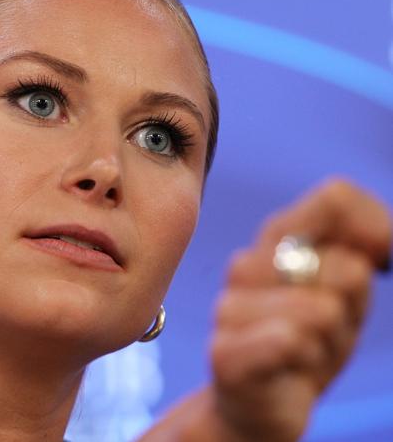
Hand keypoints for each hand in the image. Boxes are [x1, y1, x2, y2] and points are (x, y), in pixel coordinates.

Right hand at [208, 178, 390, 440]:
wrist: (260, 403)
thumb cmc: (305, 342)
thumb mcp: (345, 290)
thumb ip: (359, 247)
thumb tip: (373, 247)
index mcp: (274, 240)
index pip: (335, 199)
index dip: (375, 230)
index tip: (379, 263)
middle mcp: (246, 266)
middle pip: (344, 267)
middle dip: (352, 307)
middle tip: (324, 329)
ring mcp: (229, 309)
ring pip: (324, 310)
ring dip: (331, 342)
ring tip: (305, 353)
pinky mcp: (225, 354)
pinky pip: (292, 340)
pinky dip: (307, 359)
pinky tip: (289, 368)